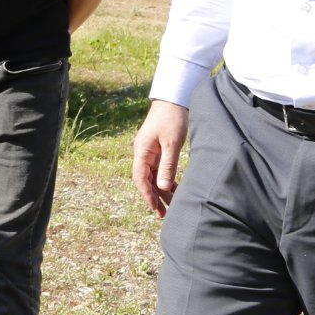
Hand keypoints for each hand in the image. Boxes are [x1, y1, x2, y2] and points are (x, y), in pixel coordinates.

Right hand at [132, 100, 190, 216]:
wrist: (173, 100)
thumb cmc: (172, 119)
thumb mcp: (172, 143)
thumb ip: (167, 166)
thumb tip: (162, 188)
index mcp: (142, 150)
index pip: (140, 178)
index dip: (147, 195)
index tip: (156, 209)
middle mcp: (142, 152)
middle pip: (145, 180)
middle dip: (154, 197)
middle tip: (163, 214)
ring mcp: (149, 151)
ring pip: (152, 176)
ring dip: (160, 190)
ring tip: (170, 206)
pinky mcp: (157, 149)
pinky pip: (158, 169)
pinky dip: (165, 180)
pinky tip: (173, 189)